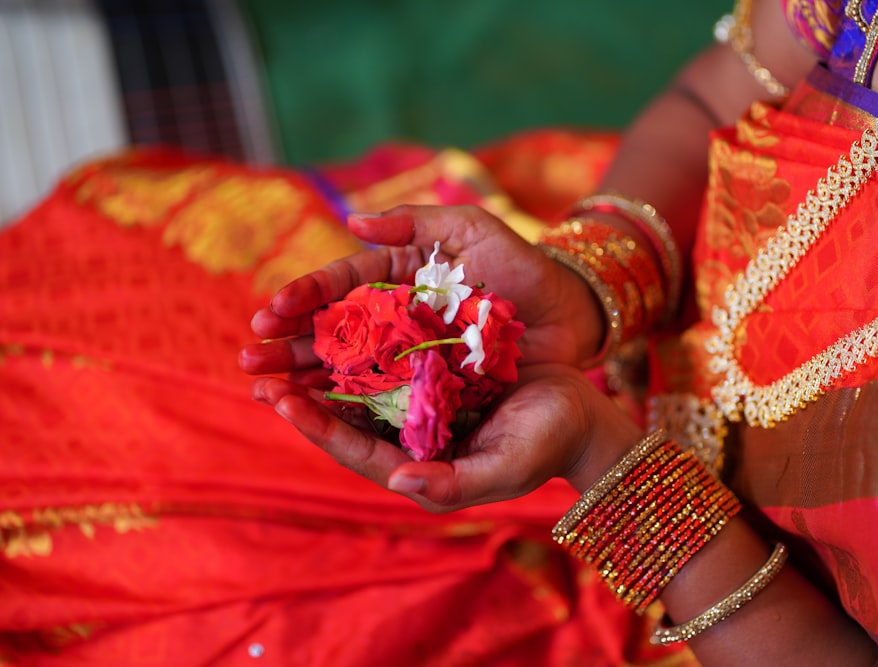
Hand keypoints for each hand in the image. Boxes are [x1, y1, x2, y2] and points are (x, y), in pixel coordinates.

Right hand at [238, 205, 604, 382]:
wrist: (570, 314)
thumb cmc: (522, 266)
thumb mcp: (471, 229)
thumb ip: (414, 222)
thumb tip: (352, 220)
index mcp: (399, 274)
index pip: (341, 284)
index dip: (305, 297)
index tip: (272, 312)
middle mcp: (397, 315)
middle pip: (333, 330)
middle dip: (290, 344)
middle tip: (250, 358)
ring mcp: (411, 354)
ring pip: (348, 366)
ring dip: (305, 377)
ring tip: (264, 387)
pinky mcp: (430, 386)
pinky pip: (383, 395)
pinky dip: (348, 403)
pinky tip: (314, 412)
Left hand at [250, 364, 641, 511]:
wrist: (580, 414)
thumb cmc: (547, 445)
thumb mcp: (506, 467)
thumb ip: (454, 482)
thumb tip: (398, 481)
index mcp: (420, 468)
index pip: (357, 451)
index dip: (318, 429)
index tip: (281, 401)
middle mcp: (411, 439)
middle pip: (346, 420)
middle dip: (300, 399)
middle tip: (255, 373)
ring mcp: (421, 408)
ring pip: (358, 388)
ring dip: (317, 369)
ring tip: (276, 347)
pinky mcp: (434, 376)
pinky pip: (387, 360)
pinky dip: (357, 344)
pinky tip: (331, 321)